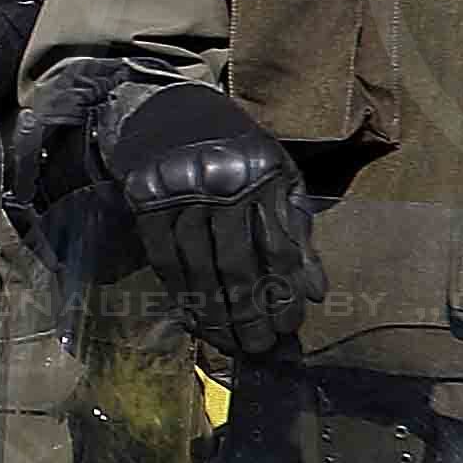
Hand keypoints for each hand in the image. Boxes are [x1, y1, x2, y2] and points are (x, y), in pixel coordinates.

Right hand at [97, 80, 319, 362]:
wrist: (174, 115)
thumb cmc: (238, 154)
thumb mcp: (279, 179)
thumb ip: (296, 231)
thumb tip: (315, 292)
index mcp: (264, 175)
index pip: (277, 245)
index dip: (283, 290)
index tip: (289, 326)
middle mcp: (221, 183)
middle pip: (236, 262)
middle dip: (249, 311)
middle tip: (259, 347)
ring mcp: (180, 192)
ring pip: (199, 267)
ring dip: (215, 312)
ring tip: (229, 343)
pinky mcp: (147, 201)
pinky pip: (165, 259)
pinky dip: (180, 293)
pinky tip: (195, 318)